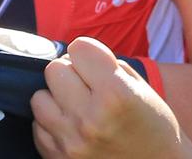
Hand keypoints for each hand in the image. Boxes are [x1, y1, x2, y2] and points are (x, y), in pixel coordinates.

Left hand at [31, 37, 191, 158]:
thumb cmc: (154, 126)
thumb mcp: (141, 88)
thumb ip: (109, 66)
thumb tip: (78, 54)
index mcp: (116, 94)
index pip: (79, 49)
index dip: (90, 52)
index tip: (97, 61)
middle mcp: (89, 118)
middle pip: (54, 69)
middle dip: (71, 71)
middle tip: (88, 83)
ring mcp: (70, 142)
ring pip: (39, 98)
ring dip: (57, 97)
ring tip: (78, 105)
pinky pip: (38, 127)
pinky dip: (52, 122)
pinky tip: (74, 125)